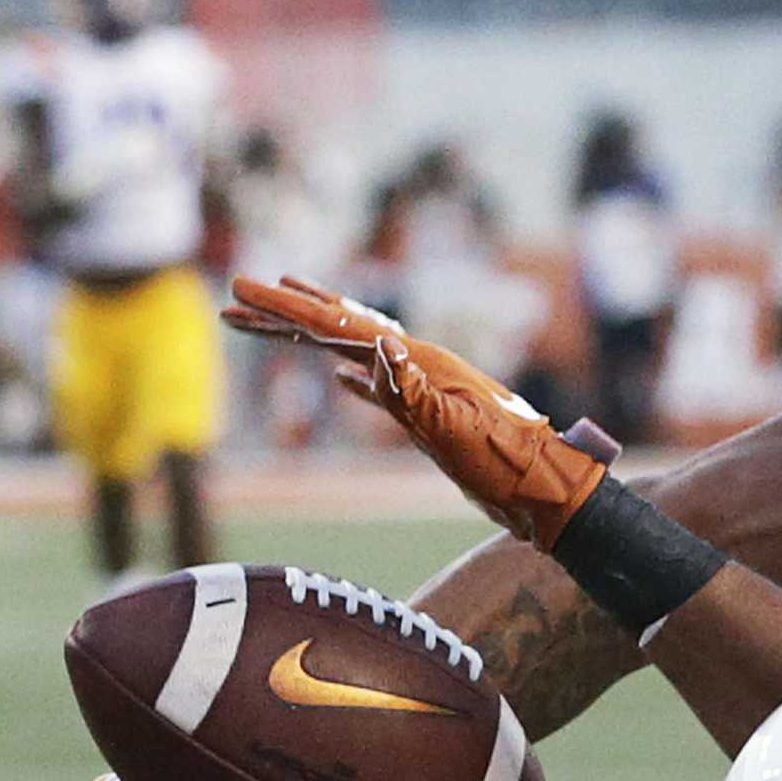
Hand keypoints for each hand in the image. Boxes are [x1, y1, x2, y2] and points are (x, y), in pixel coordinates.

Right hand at [222, 276, 607, 549]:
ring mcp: (426, 389)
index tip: (239, 287)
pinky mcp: (434, 418)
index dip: (286, 308)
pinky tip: (340, 378)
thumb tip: (378, 342)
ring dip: (310, 338)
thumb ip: (413, 391)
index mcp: (418, 361)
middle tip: (233, 294)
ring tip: (273, 321)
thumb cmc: (507, 467)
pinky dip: (355, 378)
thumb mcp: (455, 431)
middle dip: (285, 312)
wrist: (548, 493)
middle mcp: (418, 365)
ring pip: (355, 352)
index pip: (338, 325)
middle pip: (339, 327)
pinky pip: (382, 387)